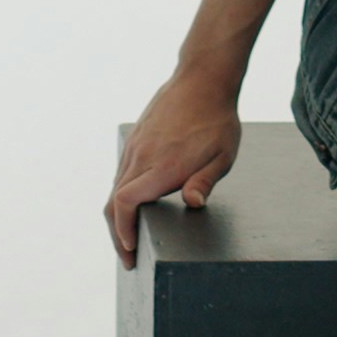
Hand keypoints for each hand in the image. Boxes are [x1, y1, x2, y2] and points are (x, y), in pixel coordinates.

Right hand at [105, 70, 243, 265]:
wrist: (202, 78)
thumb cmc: (217, 119)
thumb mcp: (222, 155)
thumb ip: (204, 181)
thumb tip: (194, 204)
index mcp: (162, 165)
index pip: (125, 202)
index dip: (122, 230)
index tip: (130, 249)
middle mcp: (142, 156)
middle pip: (113, 202)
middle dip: (117, 235)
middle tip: (129, 258)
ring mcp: (135, 146)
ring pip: (114, 188)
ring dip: (118, 216)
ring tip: (130, 238)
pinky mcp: (136, 139)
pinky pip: (121, 173)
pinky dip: (121, 196)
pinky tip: (135, 206)